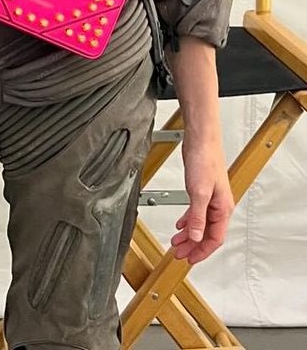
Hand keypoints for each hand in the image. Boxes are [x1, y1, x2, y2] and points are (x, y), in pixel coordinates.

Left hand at [171, 138, 234, 264]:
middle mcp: (219, 206)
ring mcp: (210, 199)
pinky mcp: (201, 191)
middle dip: (193, 246)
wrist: (201, 140)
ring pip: (201, 224)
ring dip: (189, 235)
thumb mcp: (199, 192)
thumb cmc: (205, 160)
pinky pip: (196, 213)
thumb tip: (196, 237)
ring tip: (176, 242)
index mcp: (223, 208)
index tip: (189, 260)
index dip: (202, 252)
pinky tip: (180, 225)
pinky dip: (188, 221)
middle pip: (207, 234)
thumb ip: (197, 217)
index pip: (215, 238)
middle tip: (179, 255)